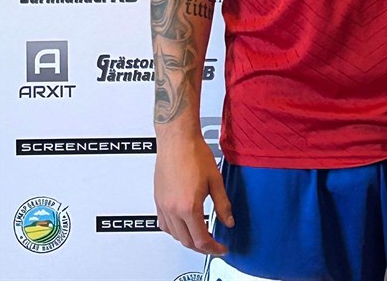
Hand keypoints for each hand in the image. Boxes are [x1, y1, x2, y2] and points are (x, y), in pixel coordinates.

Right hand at [154, 132, 233, 253]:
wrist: (177, 138)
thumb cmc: (194, 153)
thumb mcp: (215, 180)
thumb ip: (223, 204)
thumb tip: (228, 221)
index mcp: (189, 207)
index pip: (201, 240)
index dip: (214, 248)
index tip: (221, 248)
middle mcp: (173, 209)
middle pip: (187, 241)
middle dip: (202, 247)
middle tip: (214, 244)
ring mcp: (163, 205)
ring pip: (174, 235)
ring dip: (188, 239)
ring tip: (201, 234)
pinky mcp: (158, 199)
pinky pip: (164, 224)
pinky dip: (175, 230)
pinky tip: (184, 224)